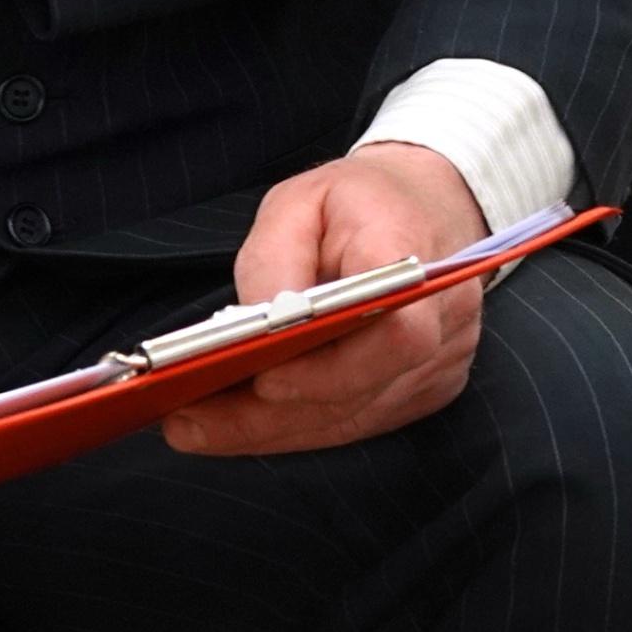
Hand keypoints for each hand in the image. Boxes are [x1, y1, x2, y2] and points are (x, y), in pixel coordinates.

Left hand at [163, 145, 490, 458]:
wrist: (425, 204)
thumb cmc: (358, 201)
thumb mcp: (299, 202)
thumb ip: (274, 260)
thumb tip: (256, 327)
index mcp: (416, 258)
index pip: (395, 334)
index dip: (330, 369)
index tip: (263, 379)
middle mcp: (444, 321)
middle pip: (358, 392)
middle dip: (268, 416)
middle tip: (187, 422)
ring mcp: (442, 363)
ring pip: (349, 418)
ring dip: (269, 431)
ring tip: (193, 428)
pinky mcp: (426, 389)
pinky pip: (354, 423)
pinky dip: (294, 427)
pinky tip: (237, 424)